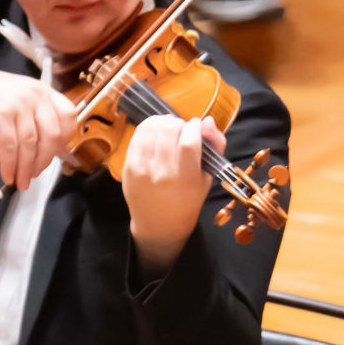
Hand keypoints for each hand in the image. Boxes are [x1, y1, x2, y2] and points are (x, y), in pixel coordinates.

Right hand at [0, 59, 78, 189]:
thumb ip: (35, 118)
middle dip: (45, 160)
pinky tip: (7, 175)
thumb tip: (46, 150)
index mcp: (42, 90)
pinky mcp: (0, 113)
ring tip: (21, 181)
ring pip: (30, 144)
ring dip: (26, 168)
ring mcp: (18, 102)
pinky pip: (9, 147)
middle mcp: (34, 94)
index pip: (68, 115)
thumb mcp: (18, 99)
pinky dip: (9, 165)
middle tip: (35, 174)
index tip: (55, 154)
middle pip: (52, 134)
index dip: (65, 139)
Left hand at [121, 112, 220, 277]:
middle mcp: (162, 173)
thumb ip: (215, 146)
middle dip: (178, 123)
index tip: (196, 127)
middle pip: (169, 129)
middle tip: (182, 129)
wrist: (159, 224)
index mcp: (186, 178)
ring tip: (169, 129)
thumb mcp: (207, 177)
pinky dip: (148, 128)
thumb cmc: (188, 200)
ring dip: (163, 122)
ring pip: (151, 128)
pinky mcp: (128, 166)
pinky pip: (137, 136)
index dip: (194, 126)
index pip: (189, 140)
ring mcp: (142, 169)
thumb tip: (206, 120)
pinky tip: (155, 133)